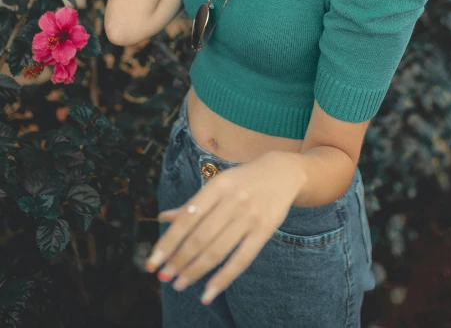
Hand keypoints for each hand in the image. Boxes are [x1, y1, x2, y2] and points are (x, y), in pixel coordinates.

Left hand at [145, 152, 304, 303]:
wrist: (282, 173)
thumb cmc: (243, 181)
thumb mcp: (218, 184)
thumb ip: (192, 203)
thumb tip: (163, 218)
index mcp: (217, 186)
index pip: (187, 218)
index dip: (168, 242)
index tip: (152, 261)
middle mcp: (232, 201)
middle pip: (200, 237)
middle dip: (179, 260)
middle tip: (164, 276)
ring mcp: (249, 217)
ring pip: (217, 250)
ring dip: (195, 271)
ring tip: (179, 284)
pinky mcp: (264, 232)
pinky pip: (240, 261)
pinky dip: (223, 279)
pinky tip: (208, 293)